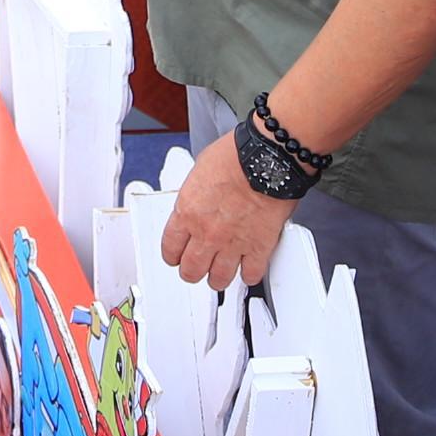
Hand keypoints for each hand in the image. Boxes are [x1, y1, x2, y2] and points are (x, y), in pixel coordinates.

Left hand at [156, 129, 291, 291]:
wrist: (265, 158)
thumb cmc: (235, 157)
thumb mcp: (199, 171)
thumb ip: (195, 195)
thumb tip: (197, 201)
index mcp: (187, 212)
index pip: (170, 248)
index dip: (172, 256)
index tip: (176, 257)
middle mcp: (206, 233)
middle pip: (191, 271)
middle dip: (192, 271)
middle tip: (196, 268)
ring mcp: (232, 243)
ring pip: (219, 279)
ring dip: (218, 278)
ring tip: (220, 275)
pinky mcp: (258, 247)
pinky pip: (251, 274)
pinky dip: (249, 274)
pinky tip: (248, 269)